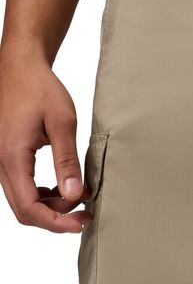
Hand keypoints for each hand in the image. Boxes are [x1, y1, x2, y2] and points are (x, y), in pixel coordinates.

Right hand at [0, 53, 92, 232]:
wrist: (20, 69)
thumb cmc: (40, 89)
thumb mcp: (62, 122)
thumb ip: (67, 160)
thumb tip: (74, 194)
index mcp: (12, 158)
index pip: (29, 207)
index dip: (56, 221)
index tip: (81, 222)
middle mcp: (1, 164)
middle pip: (24, 209)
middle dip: (55, 217)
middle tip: (85, 213)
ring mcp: (2, 161)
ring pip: (22, 199)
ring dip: (50, 204)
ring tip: (79, 197)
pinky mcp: (8, 156)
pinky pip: (21, 185)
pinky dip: (42, 192)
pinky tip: (63, 185)